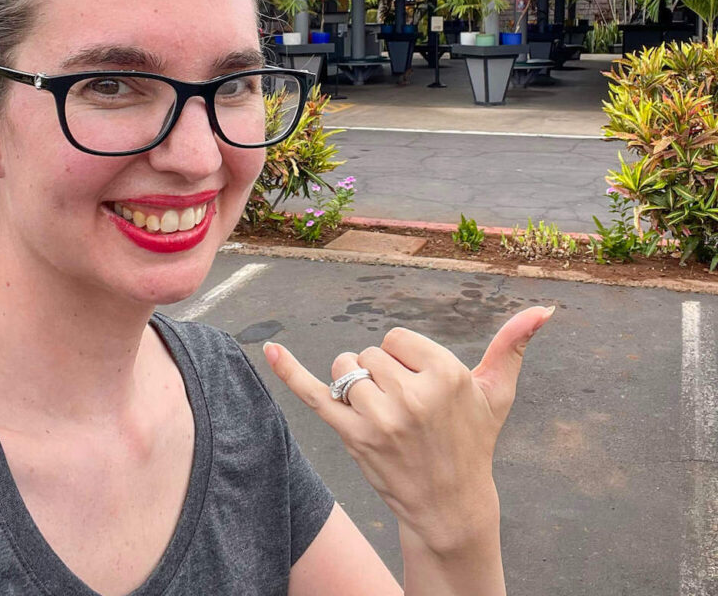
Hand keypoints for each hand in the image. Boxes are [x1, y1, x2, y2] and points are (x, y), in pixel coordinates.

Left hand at [264, 305, 554, 554]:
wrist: (451, 505)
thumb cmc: (473, 440)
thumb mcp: (496, 392)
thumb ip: (513, 345)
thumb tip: (545, 309)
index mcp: (445, 374)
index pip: (396, 337)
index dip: (406, 359)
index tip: (423, 387)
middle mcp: (411, 395)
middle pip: (369, 351)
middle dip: (382, 373)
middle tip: (406, 407)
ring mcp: (378, 419)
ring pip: (346, 368)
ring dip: (356, 383)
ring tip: (382, 413)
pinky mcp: (352, 437)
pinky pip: (314, 394)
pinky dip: (289, 371)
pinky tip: (270, 349)